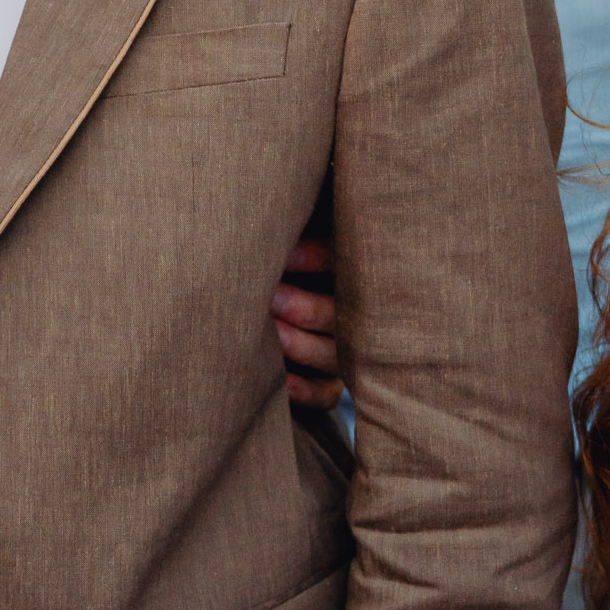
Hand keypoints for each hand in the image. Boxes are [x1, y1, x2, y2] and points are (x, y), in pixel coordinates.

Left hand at [273, 236, 341, 410]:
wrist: (272, 310)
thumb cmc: (275, 260)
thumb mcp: (291, 239)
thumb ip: (286, 231)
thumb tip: (256, 214)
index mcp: (347, 270)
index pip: (341, 262)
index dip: (313, 257)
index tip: (280, 253)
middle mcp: (353, 315)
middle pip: (341, 315)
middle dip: (304, 306)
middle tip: (271, 297)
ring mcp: (344, 352)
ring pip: (333, 355)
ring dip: (300, 344)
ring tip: (269, 332)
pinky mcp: (330, 383)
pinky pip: (325, 394)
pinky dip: (304, 390)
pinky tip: (281, 381)